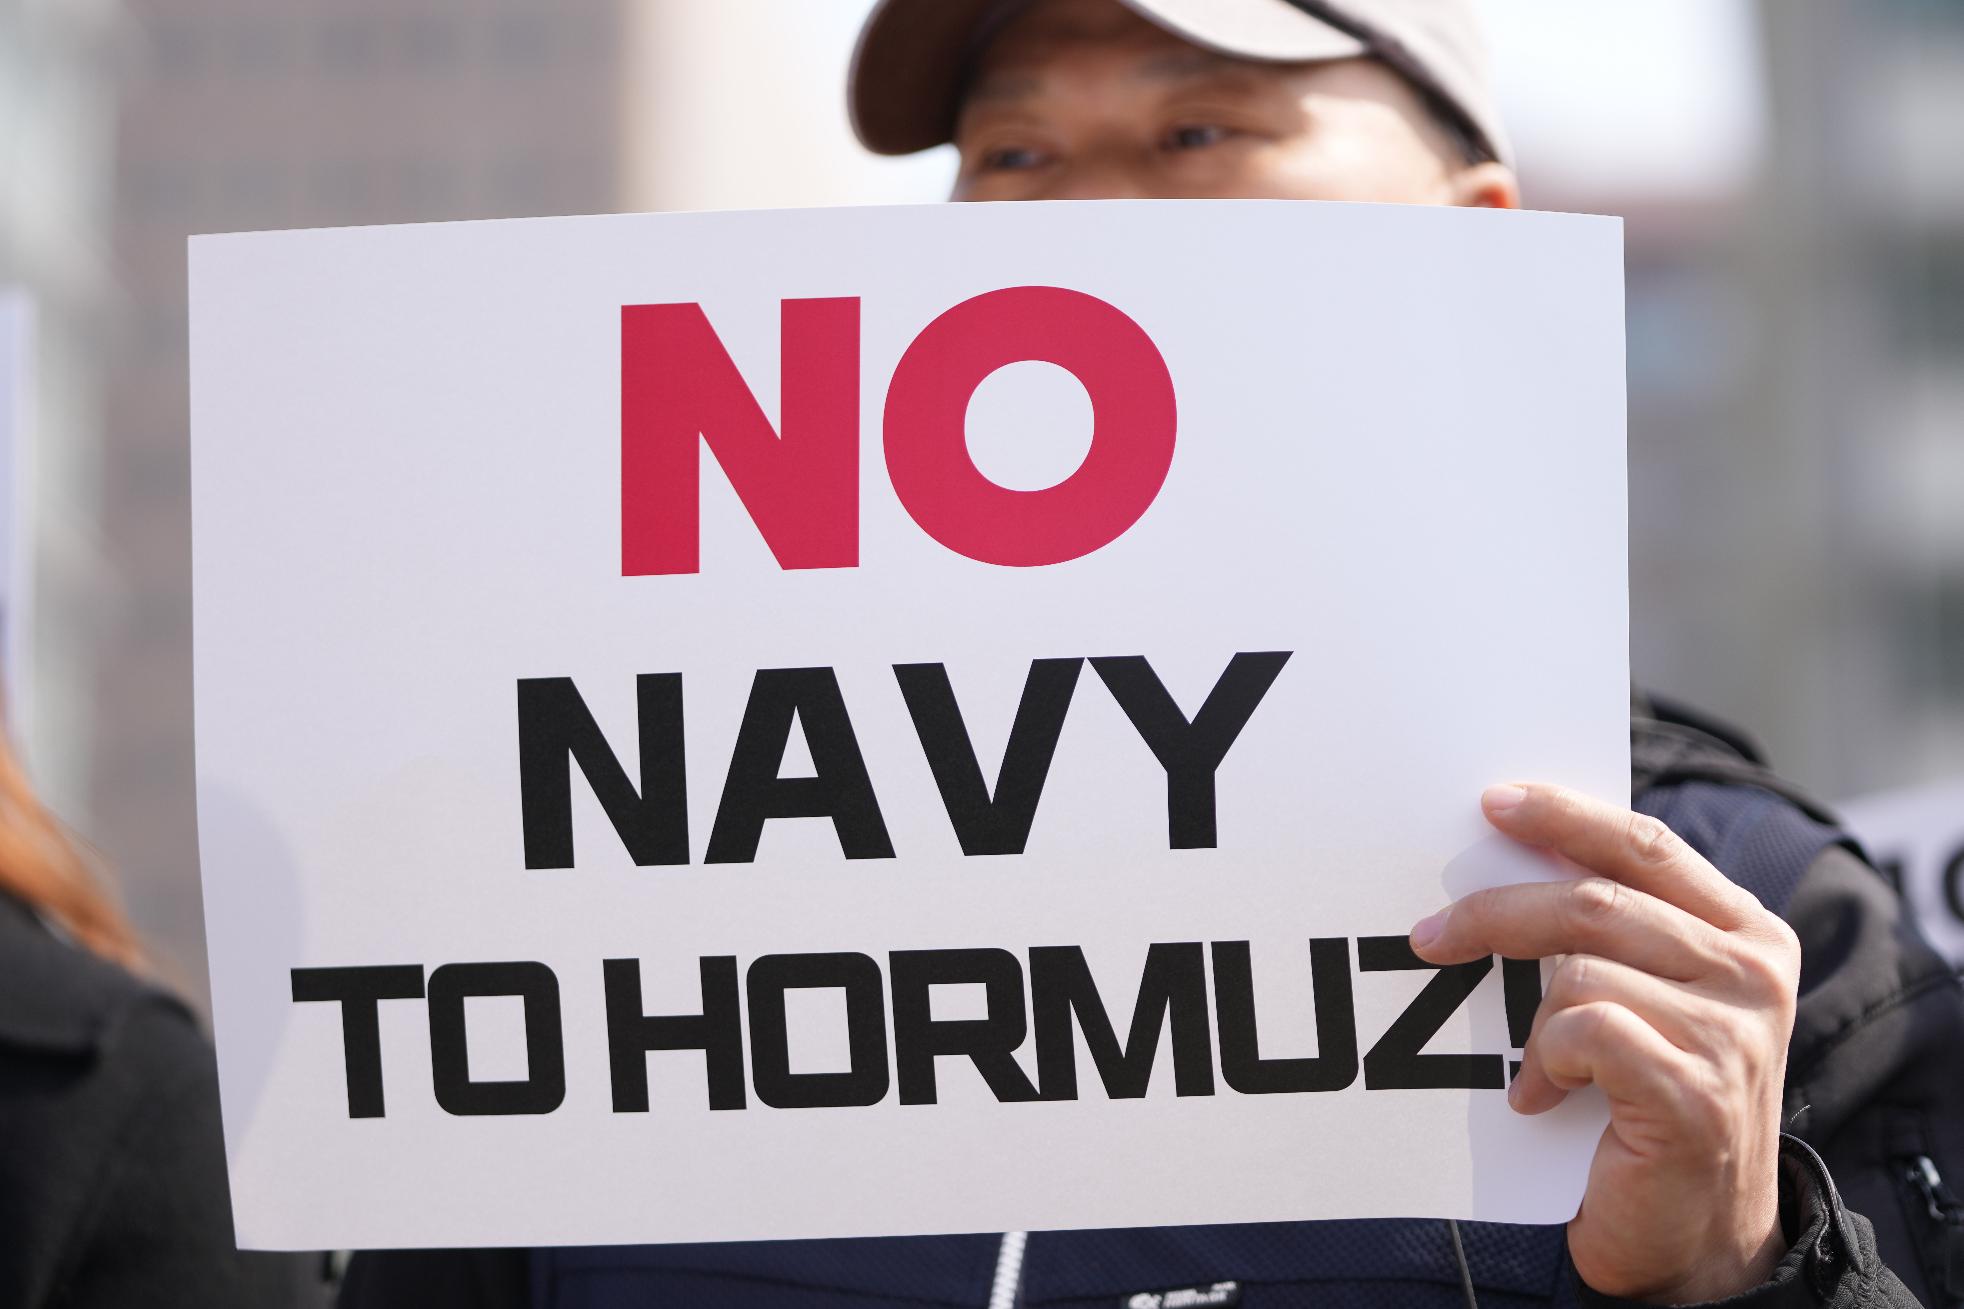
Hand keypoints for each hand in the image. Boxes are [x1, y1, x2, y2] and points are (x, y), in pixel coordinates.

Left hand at [1410, 782, 1799, 1303]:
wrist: (1692, 1238)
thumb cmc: (1651, 1107)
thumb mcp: (1650, 1002)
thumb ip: (1615, 933)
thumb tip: (1512, 854)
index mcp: (1747, 934)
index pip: (1647, 847)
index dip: (1566, 817)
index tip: (1493, 801)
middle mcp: (1752, 973)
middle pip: (1596, 901)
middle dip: (1495, 911)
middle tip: (1428, 935)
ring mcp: (1733, 1034)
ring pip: (1580, 970)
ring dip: (1530, 1019)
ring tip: (1533, 1064)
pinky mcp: (1696, 1092)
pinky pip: (1583, 1032)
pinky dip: (1544, 1063)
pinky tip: (1543, 1099)